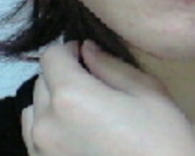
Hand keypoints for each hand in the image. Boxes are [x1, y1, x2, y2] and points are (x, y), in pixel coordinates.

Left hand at [21, 41, 194, 155]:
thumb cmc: (160, 138)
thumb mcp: (146, 90)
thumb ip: (110, 65)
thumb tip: (87, 49)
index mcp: (71, 97)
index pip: (51, 57)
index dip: (71, 49)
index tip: (90, 55)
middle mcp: (46, 124)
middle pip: (41, 82)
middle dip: (63, 73)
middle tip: (94, 81)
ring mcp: (40, 152)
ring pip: (34, 110)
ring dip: (53, 100)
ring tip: (84, 109)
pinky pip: (34, 138)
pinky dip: (50, 125)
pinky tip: (79, 133)